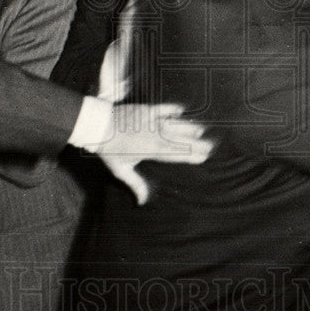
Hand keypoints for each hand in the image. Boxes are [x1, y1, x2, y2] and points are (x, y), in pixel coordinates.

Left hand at [94, 103, 211, 204]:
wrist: (99, 126)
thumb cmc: (110, 150)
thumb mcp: (122, 170)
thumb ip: (136, 184)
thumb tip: (142, 201)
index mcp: (153, 151)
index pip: (177, 155)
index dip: (191, 156)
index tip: (203, 157)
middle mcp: (157, 136)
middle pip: (181, 140)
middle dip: (197, 144)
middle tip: (211, 146)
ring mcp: (153, 122)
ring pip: (176, 125)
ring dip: (190, 128)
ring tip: (202, 130)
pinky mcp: (147, 110)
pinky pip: (163, 109)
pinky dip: (173, 109)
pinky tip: (182, 110)